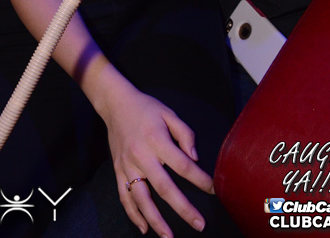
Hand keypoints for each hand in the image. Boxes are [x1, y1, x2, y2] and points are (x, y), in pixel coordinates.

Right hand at [103, 82, 211, 236]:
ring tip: (169, 236)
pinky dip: (133, 214)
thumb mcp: (169, 113)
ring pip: (142, 198)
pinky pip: (124, 196)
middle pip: (164, 188)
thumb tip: (195, 158)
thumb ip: (185, 134)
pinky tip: (144, 227)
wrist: (115, 104)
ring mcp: (127, 166)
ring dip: (156, 220)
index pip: (182, 165)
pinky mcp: (117, 170)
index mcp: (157, 140)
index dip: (200, 179)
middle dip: (183, 209)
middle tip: (200, 224)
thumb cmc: (146, 108)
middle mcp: (142, 156)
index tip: (214, 190)